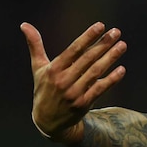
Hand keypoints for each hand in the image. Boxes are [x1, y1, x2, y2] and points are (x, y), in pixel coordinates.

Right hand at [20, 21, 126, 142]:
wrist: (47, 121)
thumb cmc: (44, 89)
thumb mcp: (38, 68)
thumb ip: (35, 46)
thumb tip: (24, 24)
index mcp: (53, 69)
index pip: (74, 50)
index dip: (88, 37)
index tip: (101, 25)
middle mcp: (63, 80)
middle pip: (87, 59)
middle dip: (103, 44)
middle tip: (116, 32)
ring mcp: (74, 93)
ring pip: (96, 72)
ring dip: (111, 58)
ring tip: (122, 45)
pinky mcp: (83, 104)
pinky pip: (100, 89)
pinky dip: (112, 79)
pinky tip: (122, 69)